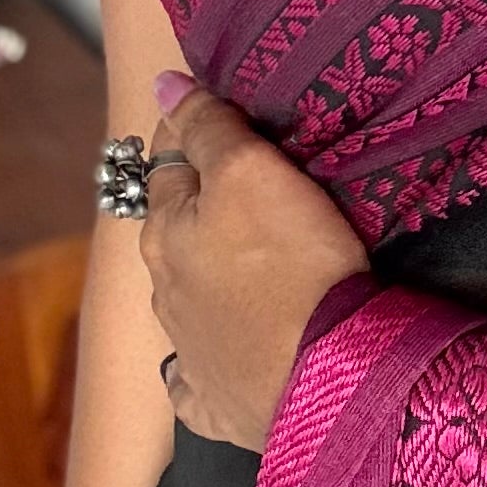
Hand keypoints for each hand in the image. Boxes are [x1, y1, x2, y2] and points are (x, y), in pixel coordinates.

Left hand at [142, 73, 369, 451]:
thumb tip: (161, 84)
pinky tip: (216, 359)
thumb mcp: (253, 173)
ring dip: (203, 283)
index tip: (228, 122)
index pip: (169, 165)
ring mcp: (187, 352)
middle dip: (199, 214)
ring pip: (184, 302)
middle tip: (247, 199)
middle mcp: (164, 292)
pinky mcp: (216, 402)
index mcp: (165, 234)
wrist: (326, 379)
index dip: (195, 137)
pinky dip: (201, 367)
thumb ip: (206, 127)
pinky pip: (195, 380)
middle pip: (176, 236)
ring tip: (245, 274)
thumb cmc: (292, 266)